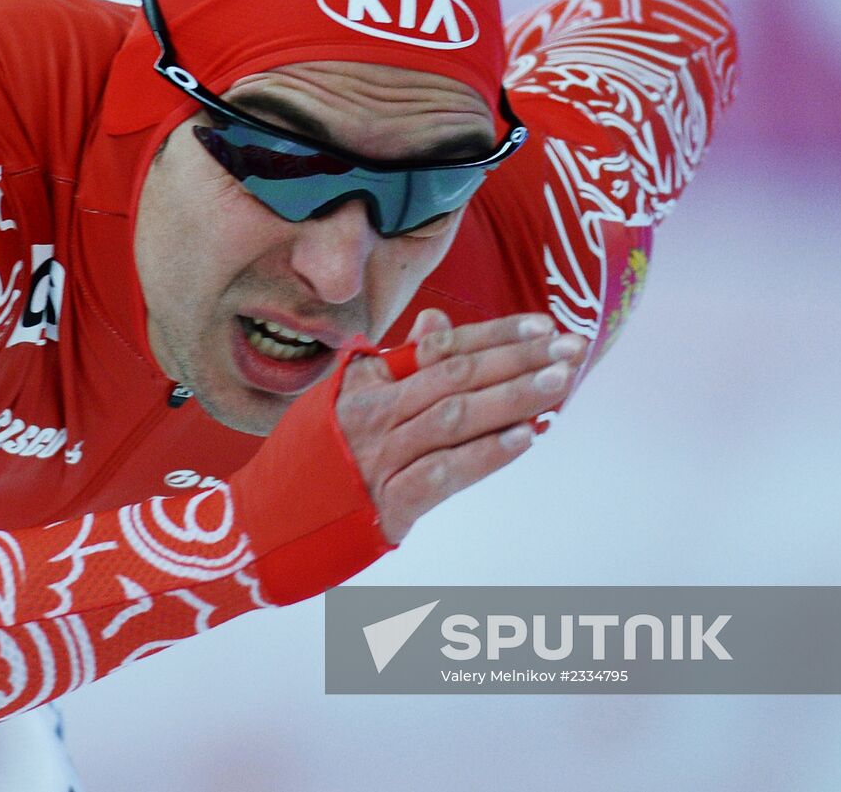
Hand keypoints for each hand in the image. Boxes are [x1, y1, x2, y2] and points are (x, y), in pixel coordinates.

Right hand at [336, 308, 587, 543]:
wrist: (269, 520)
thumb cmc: (319, 457)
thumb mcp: (347, 397)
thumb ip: (397, 361)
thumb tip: (437, 321)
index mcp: (369, 383)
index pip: (443, 349)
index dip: (496, 335)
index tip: (545, 325)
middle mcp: (375, 414)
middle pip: (456, 377)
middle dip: (518, 360)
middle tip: (571, 349)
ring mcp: (380, 459)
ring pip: (454, 418)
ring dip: (512, 399)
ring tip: (559, 383)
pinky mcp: (387, 505)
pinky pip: (442, 474)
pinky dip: (485, 455)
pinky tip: (524, 439)